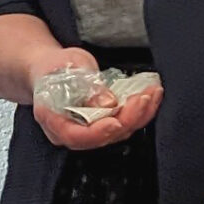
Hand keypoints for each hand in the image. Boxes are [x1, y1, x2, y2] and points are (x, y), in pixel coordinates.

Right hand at [25, 47, 161, 150]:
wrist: (52, 67)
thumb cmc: (55, 66)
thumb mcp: (70, 67)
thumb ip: (86, 86)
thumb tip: (107, 103)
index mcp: (51, 118)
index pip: (75, 136)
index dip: (99, 132)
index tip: (117, 121)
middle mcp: (68, 130)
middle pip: (101, 137)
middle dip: (128, 119)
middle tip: (143, 97)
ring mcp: (85, 130)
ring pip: (116, 133)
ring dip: (139, 115)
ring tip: (152, 92)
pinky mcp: (101, 125)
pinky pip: (122, 125)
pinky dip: (139, 112)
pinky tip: (150, 96)